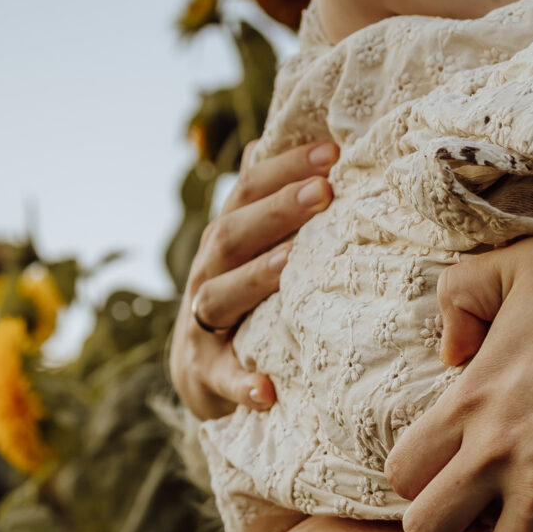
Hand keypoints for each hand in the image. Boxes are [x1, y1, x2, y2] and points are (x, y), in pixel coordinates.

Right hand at [169, 139, 337, 420]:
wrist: (200, 373)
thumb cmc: (240, 297)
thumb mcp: (245, 248)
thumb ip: (256, 202)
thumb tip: (262, 140)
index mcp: (225, 239)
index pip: (248, 192)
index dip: (285, 168)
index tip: (332, 152)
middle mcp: (208, 273)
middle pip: (233, 235)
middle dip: (277, 211)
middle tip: (325, 192)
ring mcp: (203, 324)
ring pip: (221, 296)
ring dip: (255, 278)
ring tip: (290, 265)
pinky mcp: (207, 374)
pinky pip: (223, 378)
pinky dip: (243, 384)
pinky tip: (267, 391)